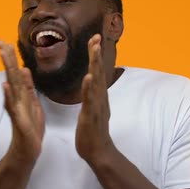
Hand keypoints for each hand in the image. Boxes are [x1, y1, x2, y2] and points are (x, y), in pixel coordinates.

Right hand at [0, 40, 44, 160]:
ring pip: (11, 85)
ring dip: (6, 69)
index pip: (15, 72)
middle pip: (10, 74)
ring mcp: (15, 108)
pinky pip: (12, 106)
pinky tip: (4, 85)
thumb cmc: (30, 128)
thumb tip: (24, 69)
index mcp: (21, 94)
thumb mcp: (33, 103)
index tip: (5, 41)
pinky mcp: (18, 120)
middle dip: (6, 57)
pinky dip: (8, 95)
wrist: (28, 150)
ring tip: (2, 54)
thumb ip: (28, 87)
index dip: (10, 57)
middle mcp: (16, 99)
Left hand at [75, 34, 115, 162]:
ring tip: (94, 50)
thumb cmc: (93, 132)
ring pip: (96, 82)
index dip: (95, 55)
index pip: (97, 71)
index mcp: (98, 96)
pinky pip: (90, 100)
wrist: (98, 152)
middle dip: (96, 54)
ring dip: (95, 65)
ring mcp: (97, 106)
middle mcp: (100, 98)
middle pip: (98, 72)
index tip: (94, 38)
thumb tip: (91, 83)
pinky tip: (89, 77)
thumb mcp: (91, 108)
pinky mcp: (91, 116)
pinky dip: (90, 88)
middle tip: (95, 36)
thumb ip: (92, 95)